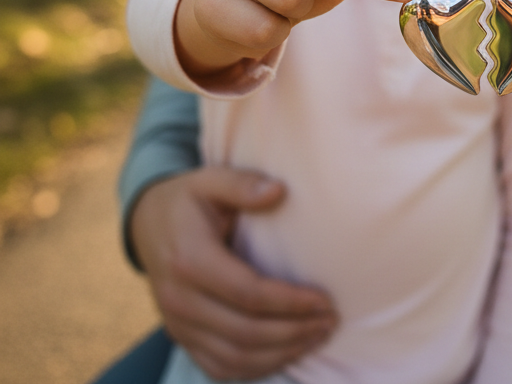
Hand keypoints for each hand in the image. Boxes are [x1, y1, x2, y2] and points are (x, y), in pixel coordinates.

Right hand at [131, 167, 338, 380]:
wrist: (147, 224)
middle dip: (294, 332)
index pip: (248, 294)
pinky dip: (255, 368)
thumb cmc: (189, 199)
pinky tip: (286, 352)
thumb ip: (243, 184)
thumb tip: (278, 191)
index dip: (290, 302)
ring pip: (233, 358)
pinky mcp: (180, 337)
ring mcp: (177, 324)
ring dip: (281, 354)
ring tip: (317, 336)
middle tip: (330, 321)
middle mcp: (179, 300)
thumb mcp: (211, 180)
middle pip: (245, 333)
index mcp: (190, 261)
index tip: (325, 300)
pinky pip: (218, 367)